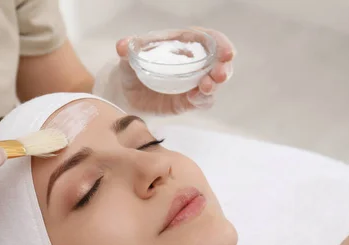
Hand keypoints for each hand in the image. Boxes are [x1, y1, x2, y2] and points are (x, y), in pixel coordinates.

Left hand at [95, 28, 235, 114]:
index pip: (208, 39)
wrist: (125, 95)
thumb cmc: (131, 70)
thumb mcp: (128, 58)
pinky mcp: (189, 101)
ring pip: (214, 82)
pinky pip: (203, 101)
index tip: (226, 52)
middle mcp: (193, 62)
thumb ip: (128, 50)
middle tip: (219, 74)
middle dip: (224, 67)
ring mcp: (193, 82)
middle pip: (218, 62)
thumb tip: (123, 45)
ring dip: (214, 84)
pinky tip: (193, 98)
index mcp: (183, 44)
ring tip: (205, 87)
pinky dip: (202, 100)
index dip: (220, 43)